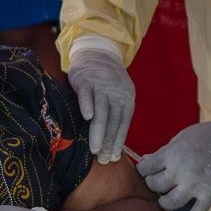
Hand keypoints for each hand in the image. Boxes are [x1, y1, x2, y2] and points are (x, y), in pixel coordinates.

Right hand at [67, 48, 134, 163]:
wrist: (97, 51)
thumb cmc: (107, 80)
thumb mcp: (118, 94)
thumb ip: (116, 114)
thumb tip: (113, 143)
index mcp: (126, 98)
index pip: (123, 123)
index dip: (118, 141)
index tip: (114, 158)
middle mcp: (115, 92)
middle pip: (112, 120)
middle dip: (109, 142)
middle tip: (104, 160)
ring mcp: (100, 85)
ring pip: (101, 111)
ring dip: (98, 131)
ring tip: (95, 149)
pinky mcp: (85, 79)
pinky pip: (86, 94)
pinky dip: (87, 104)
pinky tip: (87, 117)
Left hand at [136, 119, 210, 210]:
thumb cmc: (204, 136)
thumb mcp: (180, 138)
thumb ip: (163, 151)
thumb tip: (144, 160)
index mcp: (171, 154)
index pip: (145, 168)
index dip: (143, 170)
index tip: (147, 171)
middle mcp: (180, 171)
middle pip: (155, 185)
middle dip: (152, 184)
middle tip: (157, 182)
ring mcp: (195, 184)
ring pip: (170, 202)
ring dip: (163, 202)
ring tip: (164, 198)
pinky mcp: (208, 194)